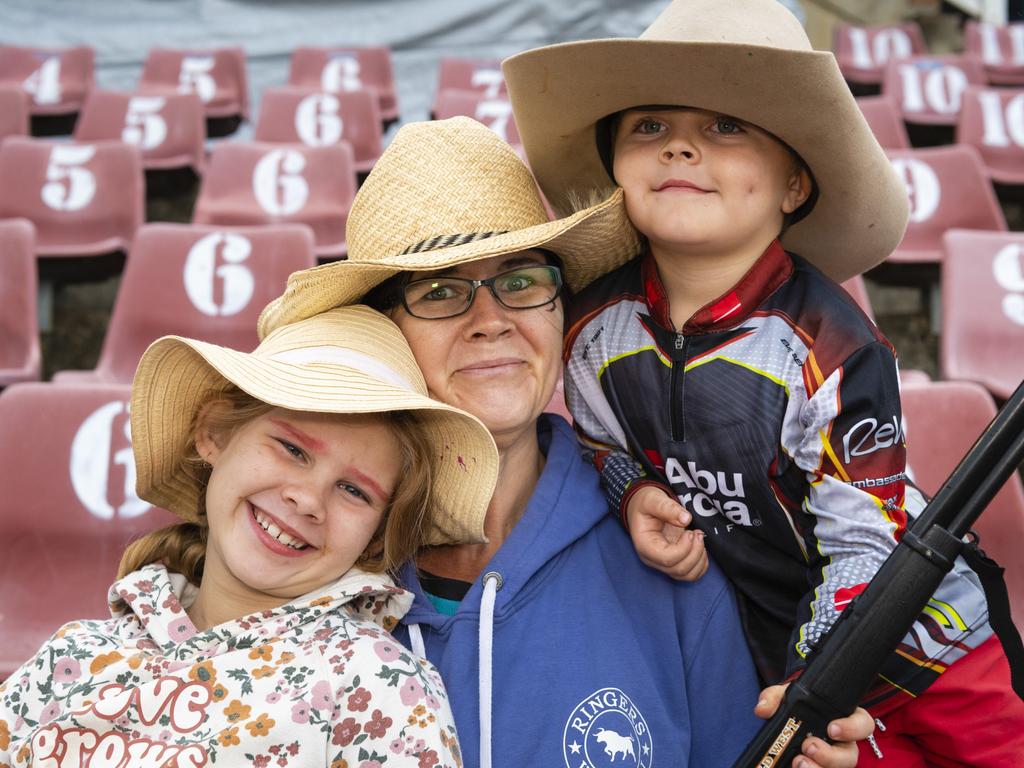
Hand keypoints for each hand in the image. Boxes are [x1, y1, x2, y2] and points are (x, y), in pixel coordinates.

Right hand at [625, 485, 707, 580]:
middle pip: (678, 569)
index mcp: (645, 546)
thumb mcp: (653, 500)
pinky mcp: (674, 562)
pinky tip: (700, 546)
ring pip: (687, 575)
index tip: (690, 531)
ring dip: (700, 559)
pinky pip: (691, 573)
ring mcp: (664, 563)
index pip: (667, 559)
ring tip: (699, 539)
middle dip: (695, 552)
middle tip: (697, 533)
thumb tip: (686, 519)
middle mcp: (653, 559)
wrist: (644, 508)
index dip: (684, 548)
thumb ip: (667, 508)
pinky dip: (701, 564)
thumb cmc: (646, 504)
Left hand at [755, 684, 874, 767]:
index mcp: (843, 720)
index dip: (852, 728)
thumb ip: (774, 698)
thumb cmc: (794, 708)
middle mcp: (843, 744)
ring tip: (799, 763)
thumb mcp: (785, 697)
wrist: (785, 726)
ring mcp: (834, 762)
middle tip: (809, 747)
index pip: (863, 724)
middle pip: (850, 755)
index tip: (832, 728)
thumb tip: (762, 709)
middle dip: (831, 755)